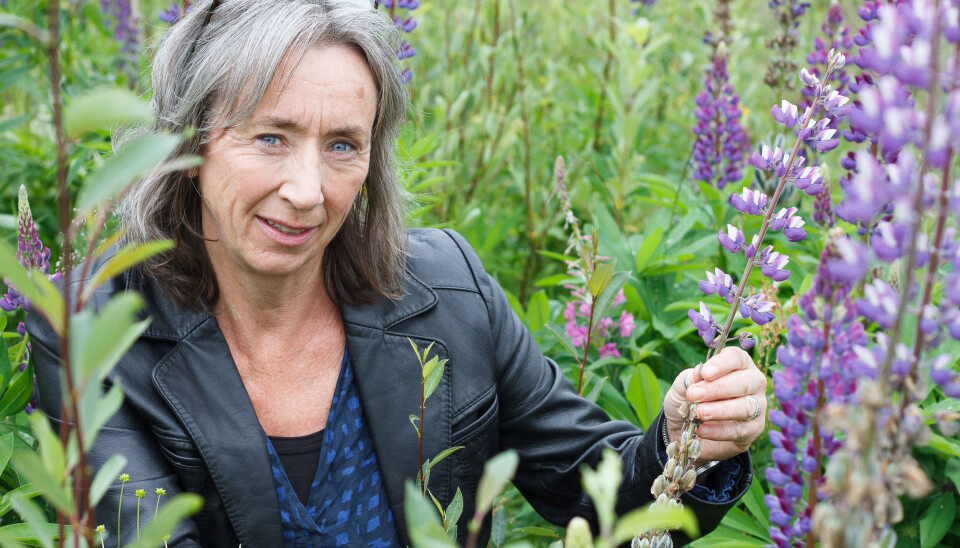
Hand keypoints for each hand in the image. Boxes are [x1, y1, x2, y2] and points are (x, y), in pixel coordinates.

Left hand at [664, 347, 765, 464]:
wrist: (686, 429)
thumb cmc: (689, 399)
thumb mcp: (683, 386)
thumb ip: (690, 379)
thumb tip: (699, 373)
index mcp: (738, 364)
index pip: (736, 358)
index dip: (722, 364)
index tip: (705, 373)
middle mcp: (753, 382)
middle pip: (744, 382)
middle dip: (718, 389)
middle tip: (694, 395)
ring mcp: (757, 406)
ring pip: (746, 407)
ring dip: (720, 410)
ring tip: (699, 413)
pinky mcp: (754, 429)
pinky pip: (741, 430)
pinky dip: (720, 430)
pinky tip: (703, 429)